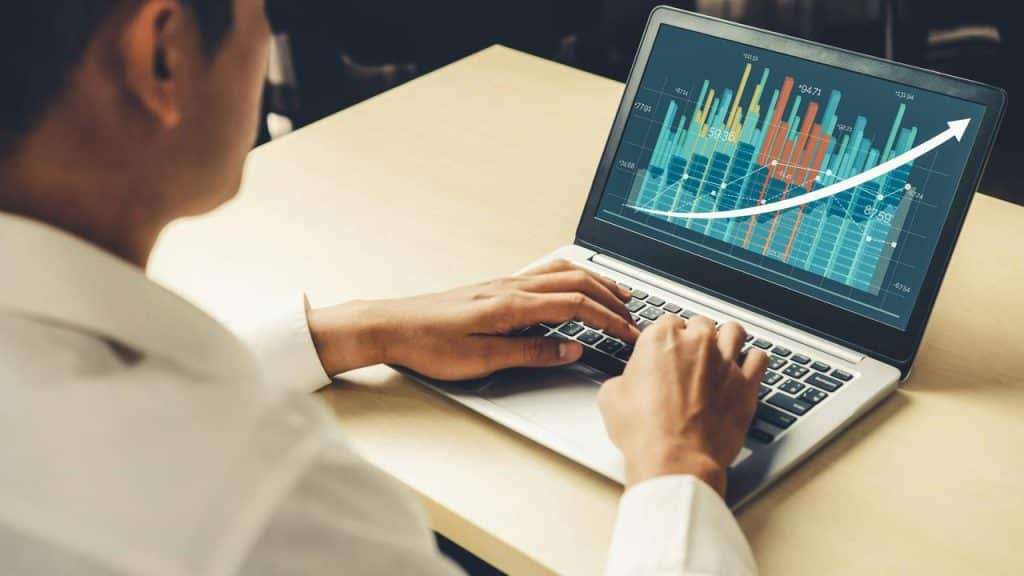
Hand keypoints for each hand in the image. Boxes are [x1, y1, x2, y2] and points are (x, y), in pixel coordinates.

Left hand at [307, 260, 639, 379]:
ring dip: (593, 281)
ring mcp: (503, 284)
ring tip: (616, 293)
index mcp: (513, 305)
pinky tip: (571, 286)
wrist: (390, 326)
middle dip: (610, 297)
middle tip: (634, 316)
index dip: (609, 319)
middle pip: (576, 281)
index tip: (630, 334)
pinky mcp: (494, 288)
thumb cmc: (429, 344)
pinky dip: (570, 277)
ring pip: (561, 272)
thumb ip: (531, 352)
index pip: (576, 305)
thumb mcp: (482, 359)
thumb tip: (571, 348)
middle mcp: (512, 287)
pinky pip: (544, 274)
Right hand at [597, 315, 767, 495]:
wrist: (675, 460)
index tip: (665, 351)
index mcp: (661, 339)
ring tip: (722, 351)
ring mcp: (725, 362)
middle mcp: (696, 343)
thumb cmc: (645, 432)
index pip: (667, 322)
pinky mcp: (746, 384)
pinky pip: (759, 358)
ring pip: (734, 331)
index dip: (665, 338)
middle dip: (695, 337)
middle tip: (690, 356)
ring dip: (727, 338)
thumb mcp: (612, 398)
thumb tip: (627, 382)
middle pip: (701, 323)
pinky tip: (746, 368)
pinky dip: (753, 361)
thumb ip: (624, 378)